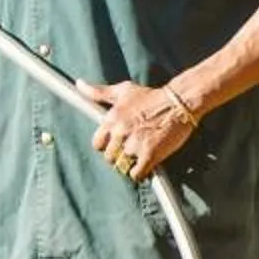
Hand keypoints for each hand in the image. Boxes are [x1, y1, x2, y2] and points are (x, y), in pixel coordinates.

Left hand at [81, 80, 196, 182]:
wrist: (179, 102)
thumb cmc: (151, 96)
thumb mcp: (123, 90)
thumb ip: (99, 92)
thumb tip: (79, 84)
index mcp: (111, 119)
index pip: (97, 144)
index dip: (106, 146)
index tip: (115, 145)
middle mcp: (120, 132)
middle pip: (109, 157)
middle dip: (118, 156)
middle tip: (130, 151)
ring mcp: (134, 144)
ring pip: (122, 166)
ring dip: (129, 165)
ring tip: (138, 158)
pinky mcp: (150, 154)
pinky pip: (136, 173)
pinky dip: (139, 173)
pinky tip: (145, 167)